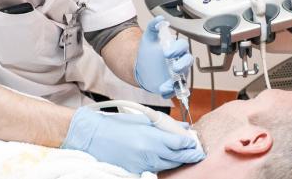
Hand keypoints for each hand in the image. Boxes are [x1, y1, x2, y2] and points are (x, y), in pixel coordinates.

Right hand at [61, 106, 204, 172]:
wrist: (93, 136)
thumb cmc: (116, 125)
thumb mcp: (142, 119)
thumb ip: (164, 125)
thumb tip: (182, 127)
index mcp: (151, 138)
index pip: (179, 143)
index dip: (190, 144)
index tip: (195, 142)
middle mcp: (148, 153)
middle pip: (177, 158)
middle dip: (189, 155)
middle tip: (197, 153)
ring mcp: (142, 164)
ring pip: (168, 166)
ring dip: (177, 161)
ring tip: (184, 156)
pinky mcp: (136, 171)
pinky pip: (155, 169)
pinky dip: (163, 164)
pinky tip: (166, 159)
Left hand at [134, 16, 193, 97]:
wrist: (140, 66)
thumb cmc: (148, 52)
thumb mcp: (149, 37)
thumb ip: (153, 26)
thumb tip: (160, 19)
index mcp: (176, 49)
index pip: (183, 46)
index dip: (177, 49)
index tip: (166, 52)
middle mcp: (179, 61)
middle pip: (187, 62)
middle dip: (183, 65)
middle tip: (174, 67)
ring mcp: (177, 74)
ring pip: (183, 78)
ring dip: (178, 82)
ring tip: (168, 84)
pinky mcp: (171, 85)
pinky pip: (174, 90)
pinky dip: (170, 91)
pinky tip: (163, 90)